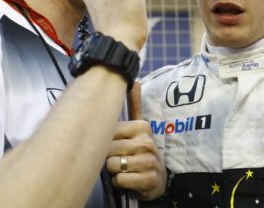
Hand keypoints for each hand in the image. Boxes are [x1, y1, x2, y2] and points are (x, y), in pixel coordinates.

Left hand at [106, 82, 166, 200]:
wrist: (157, 179)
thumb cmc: (140, 152)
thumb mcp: (138, 129)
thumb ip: (135, 106)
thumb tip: (135, 80)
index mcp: (142, 127)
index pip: (109, 133)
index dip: (106, 142)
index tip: (117, 144)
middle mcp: (147, 142)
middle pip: (109, 150)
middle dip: (110, 157)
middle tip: (121, 159)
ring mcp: (149, 161)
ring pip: (113, 166)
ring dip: (115, 171)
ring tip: (125, 168)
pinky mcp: (149, 179)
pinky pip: (120, 180)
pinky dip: (120, 182)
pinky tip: (129, 179)